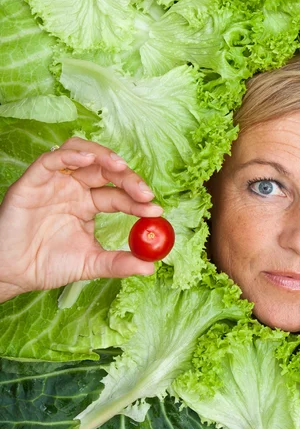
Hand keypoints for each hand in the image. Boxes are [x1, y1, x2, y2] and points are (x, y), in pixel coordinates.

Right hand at [0, 137, 163, 297]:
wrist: (12, 273)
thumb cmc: (47, 264)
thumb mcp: (91, 264)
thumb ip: (119, 263)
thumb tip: (150, 267)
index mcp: (89, 204)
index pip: (119, 195)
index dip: (138, 200)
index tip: (156, 210)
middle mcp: (74, 189)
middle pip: (106, 170)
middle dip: (128, 178)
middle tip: (144, 193)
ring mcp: (54, 183)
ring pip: (81, 154)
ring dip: (103, 157)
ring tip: (121, 168)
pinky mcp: (33, 181)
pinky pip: (52, 160)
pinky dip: (71, 156)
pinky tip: (89, 162)